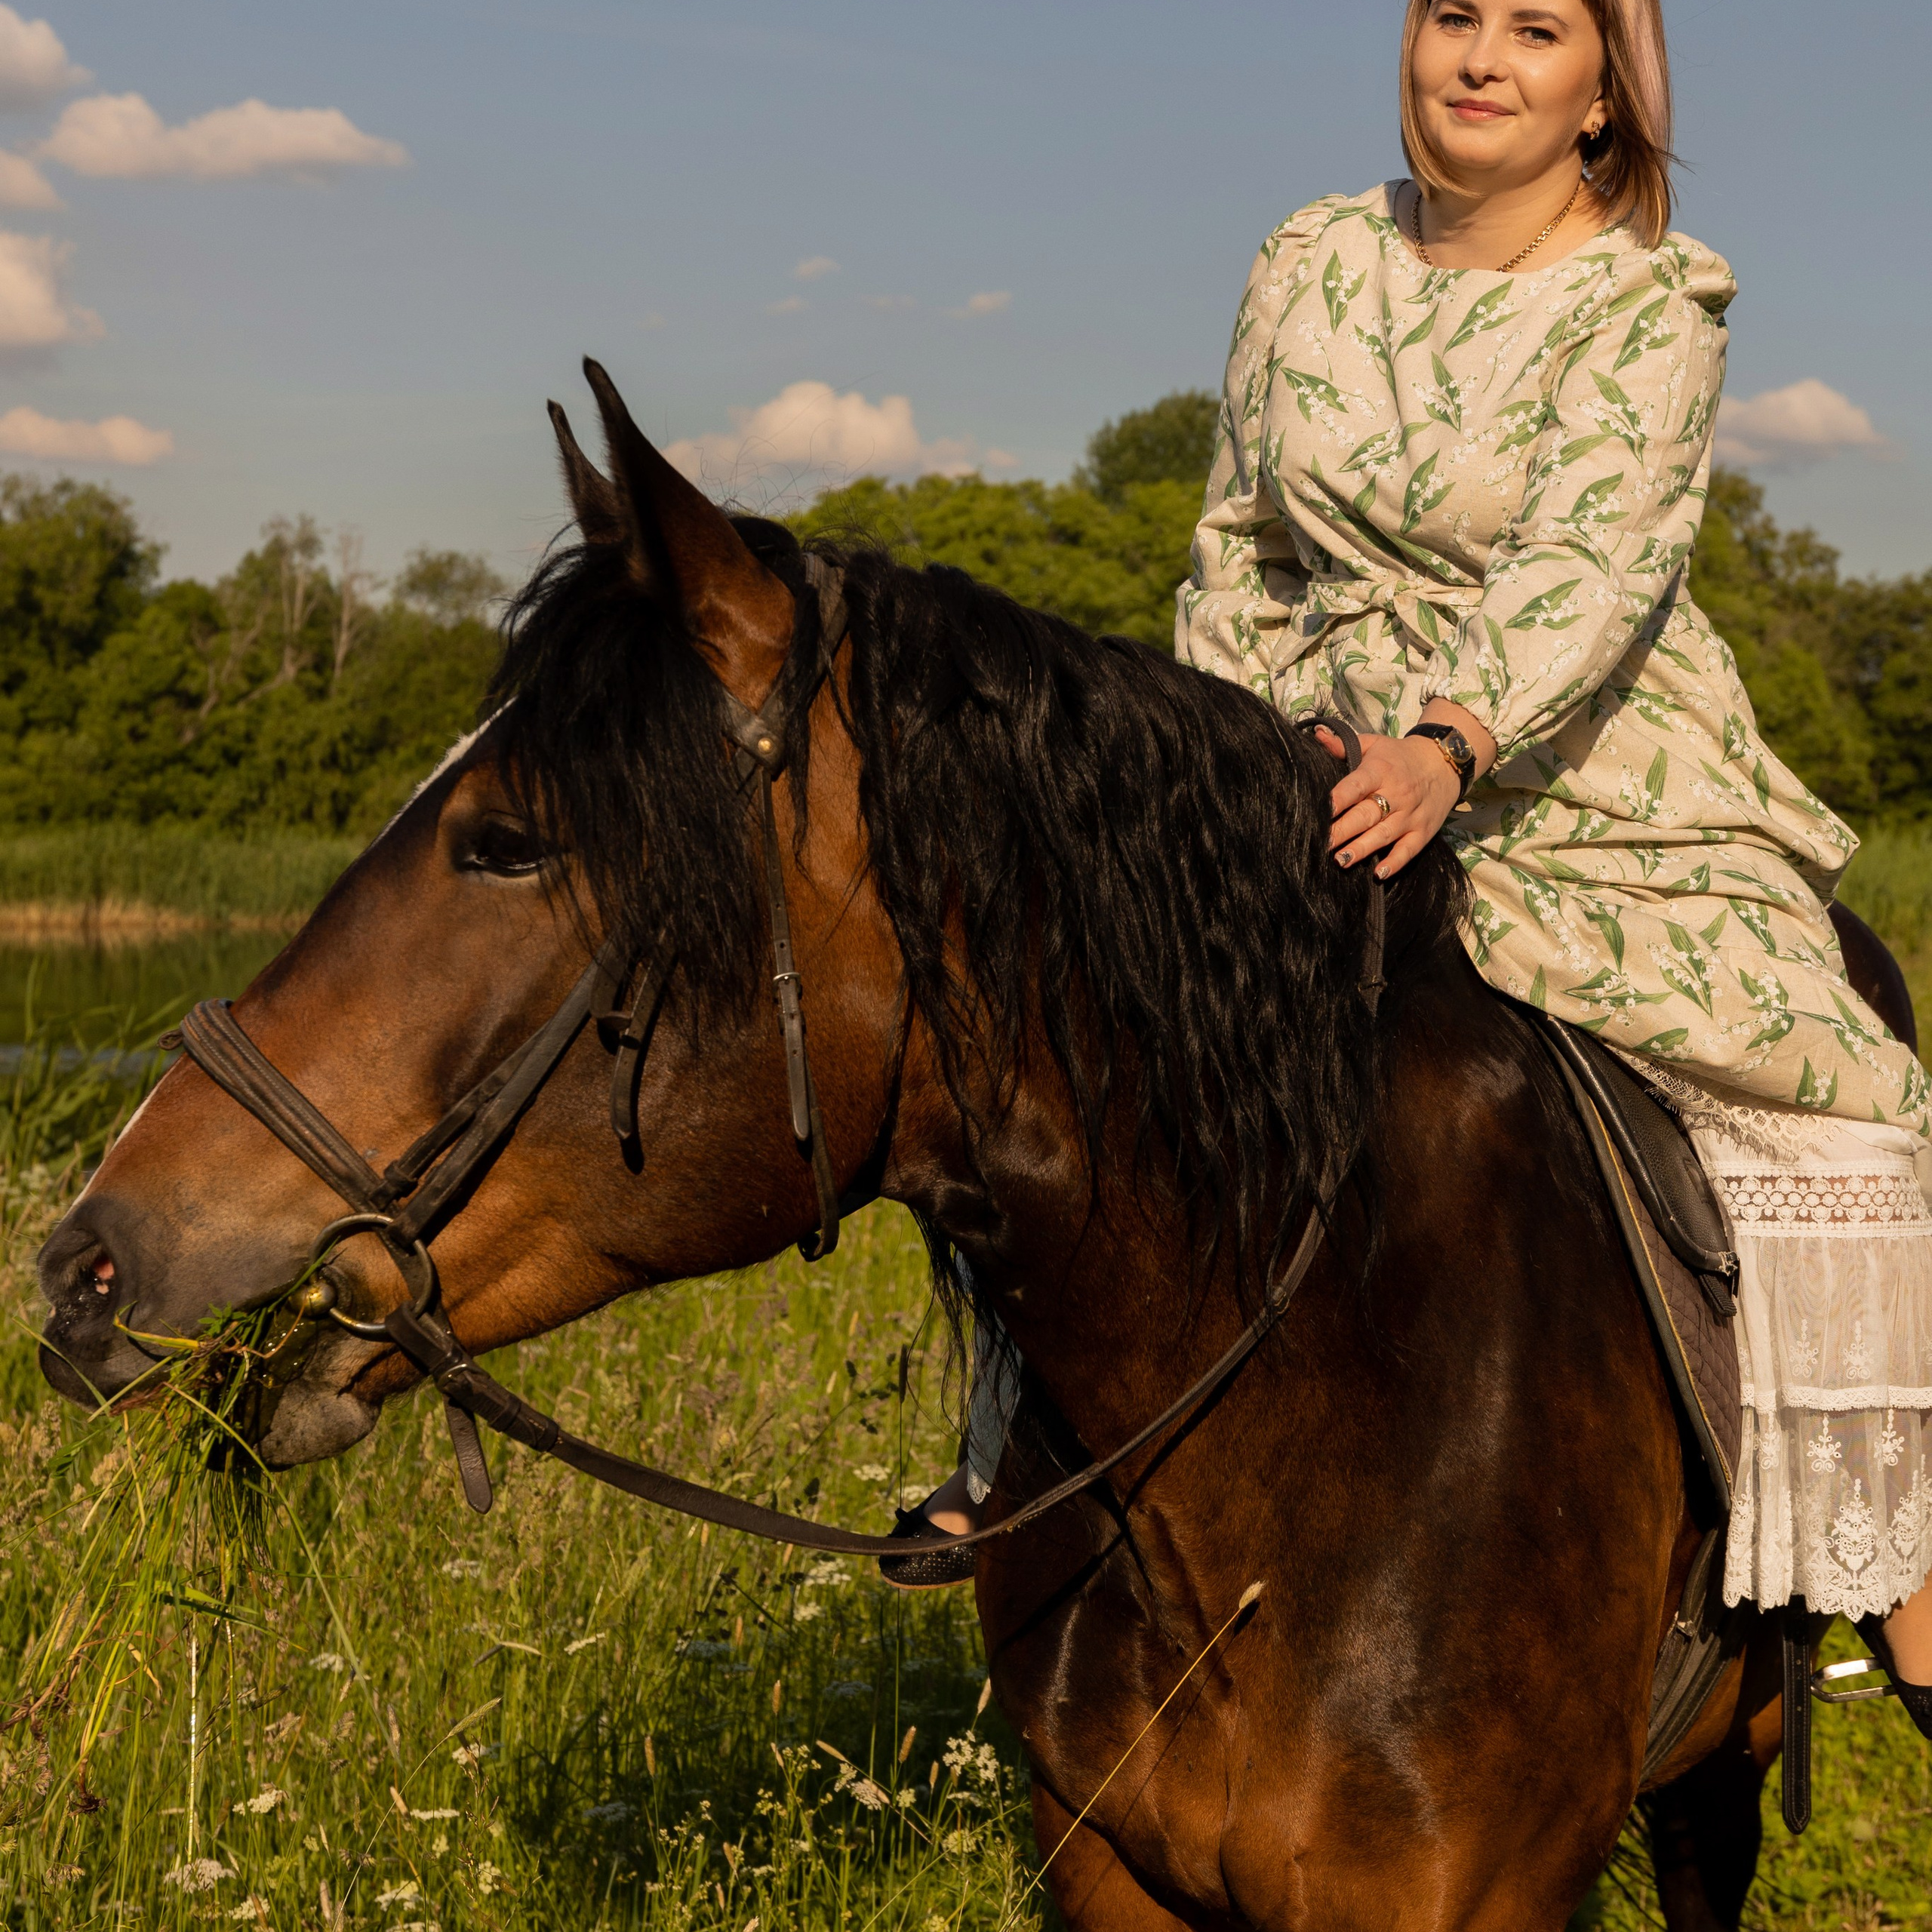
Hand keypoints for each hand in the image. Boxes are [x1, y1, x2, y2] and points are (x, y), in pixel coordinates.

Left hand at [1314, 726, 1461, 878]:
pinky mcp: (1423, 831)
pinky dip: (1395, 863)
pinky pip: (1408, 850)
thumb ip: (1343, 744)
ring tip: (1340, 861)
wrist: (1444, 762)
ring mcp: (1411, 814)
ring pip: (1384, 834)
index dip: (1338, 799)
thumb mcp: (1373, 744)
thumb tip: (1317, 734)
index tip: (1320, 811)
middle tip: (1321, 843)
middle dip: (1343, 830)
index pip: (1356, 786)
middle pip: (1366, 814)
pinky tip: (1378, 874)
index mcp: (1380, 771)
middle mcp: (1396, 794)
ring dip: (1362, 849)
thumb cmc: (1399, 756)